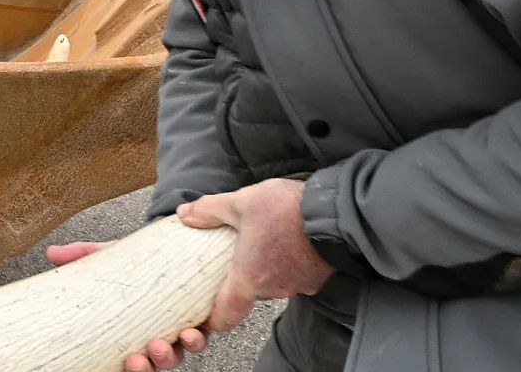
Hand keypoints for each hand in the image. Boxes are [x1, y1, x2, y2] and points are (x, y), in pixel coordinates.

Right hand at [48, 241, 210, 370]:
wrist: (172, 244)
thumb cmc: (138, 259)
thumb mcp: (109, 257)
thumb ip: (83, 255)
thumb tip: (53, 252)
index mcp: (137, 329)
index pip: (134, 357)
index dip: (132, 367)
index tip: (126, 363)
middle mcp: (162, 333)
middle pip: (158, 362)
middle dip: (151, 364)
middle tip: (139, 359)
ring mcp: (184, 326)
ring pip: (182, 352)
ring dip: (176, 352)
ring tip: (168, 341)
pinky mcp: (206, 314)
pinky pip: (207, 332)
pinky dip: (201, 334)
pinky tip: (194, 329)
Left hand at [178, 179, 334, 331]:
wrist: (336, 213)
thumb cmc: (287, 209)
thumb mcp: (240, 202)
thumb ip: (209, 210)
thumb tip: (184, 215)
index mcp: (249, 278)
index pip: (225, 317)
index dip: (212, 318)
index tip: (203, 311)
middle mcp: (273, 289)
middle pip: (247, 294)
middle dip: (239, 277)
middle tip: (233, 254)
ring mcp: (296, 286)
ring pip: (270, 283)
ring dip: (264, 267)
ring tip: (261, 242)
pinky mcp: (314, 279)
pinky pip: (292, 277)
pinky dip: (285, 264)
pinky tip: (284, 241)